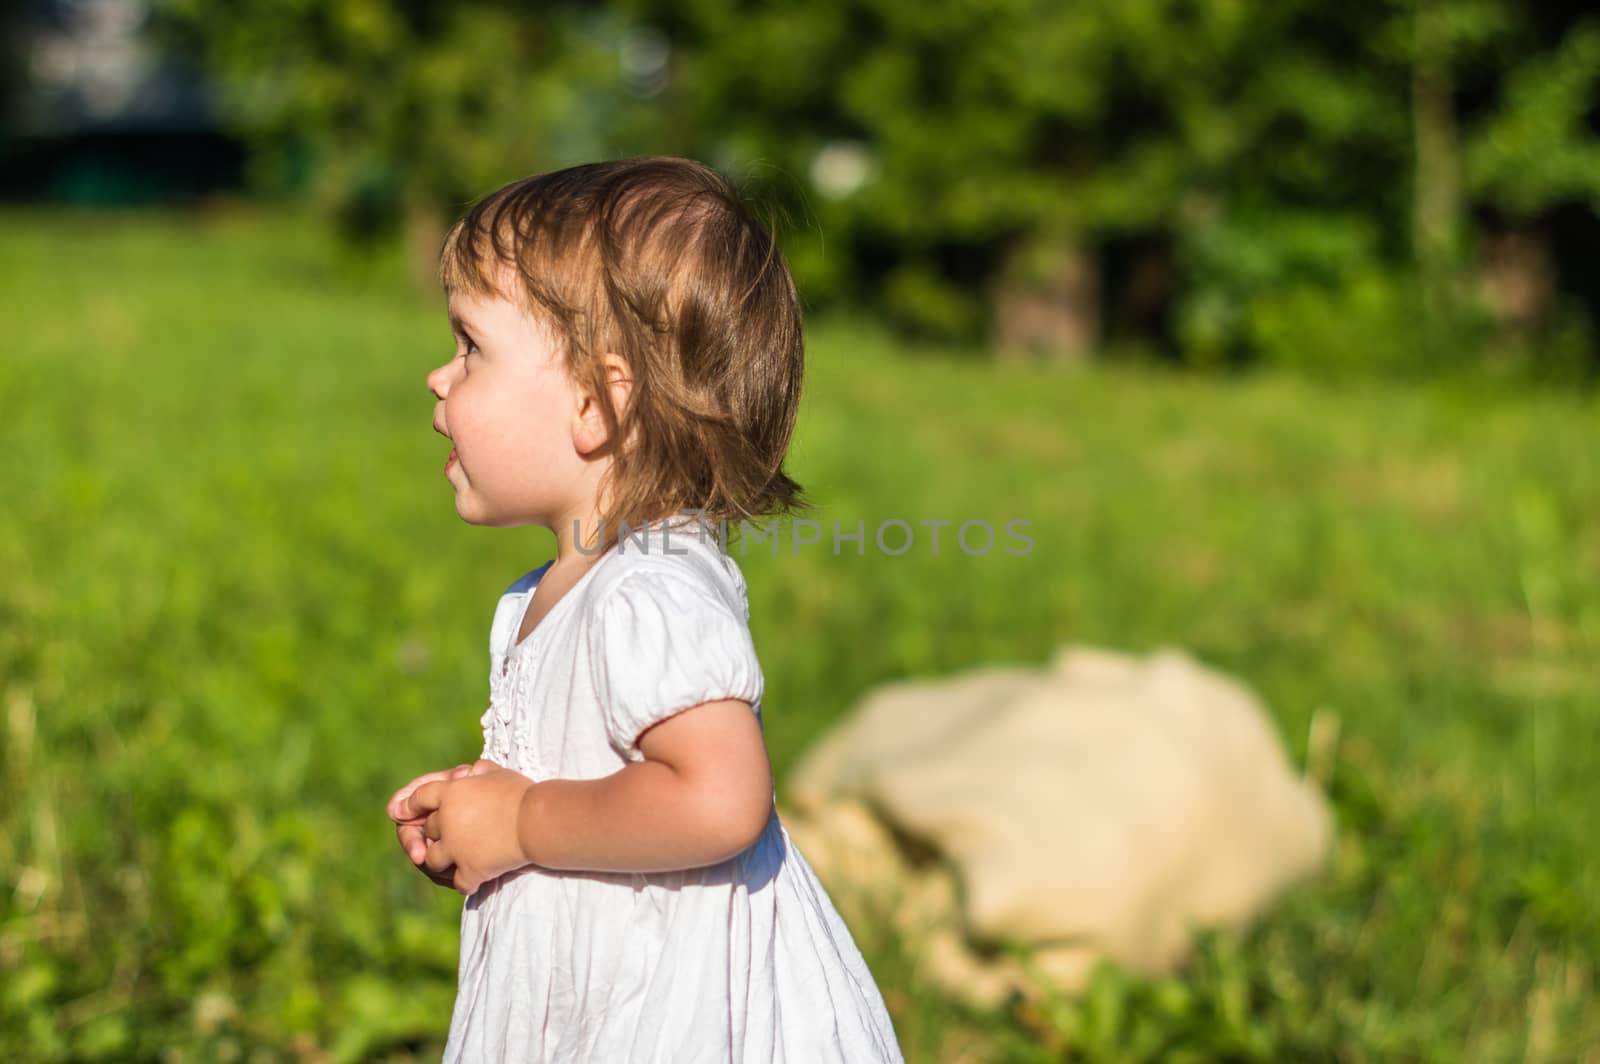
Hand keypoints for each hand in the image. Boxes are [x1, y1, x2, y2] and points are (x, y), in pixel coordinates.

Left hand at [397, 765, 538, 895]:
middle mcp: (447, 820)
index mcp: (451, 792)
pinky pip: (457, 882)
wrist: (539, 821)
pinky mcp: (471, 870)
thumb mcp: (496, 774)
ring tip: (456, 859)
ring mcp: (456, 848)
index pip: (418, 796)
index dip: (407, 804)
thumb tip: (460, 775)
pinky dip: (464, 881)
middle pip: (426, 830)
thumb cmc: (522, 793)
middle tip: (442, 838)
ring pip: (432, 860)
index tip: (399, 812)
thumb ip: (474, 774)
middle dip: (432, 834)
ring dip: (442, 860)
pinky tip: (474, 878)